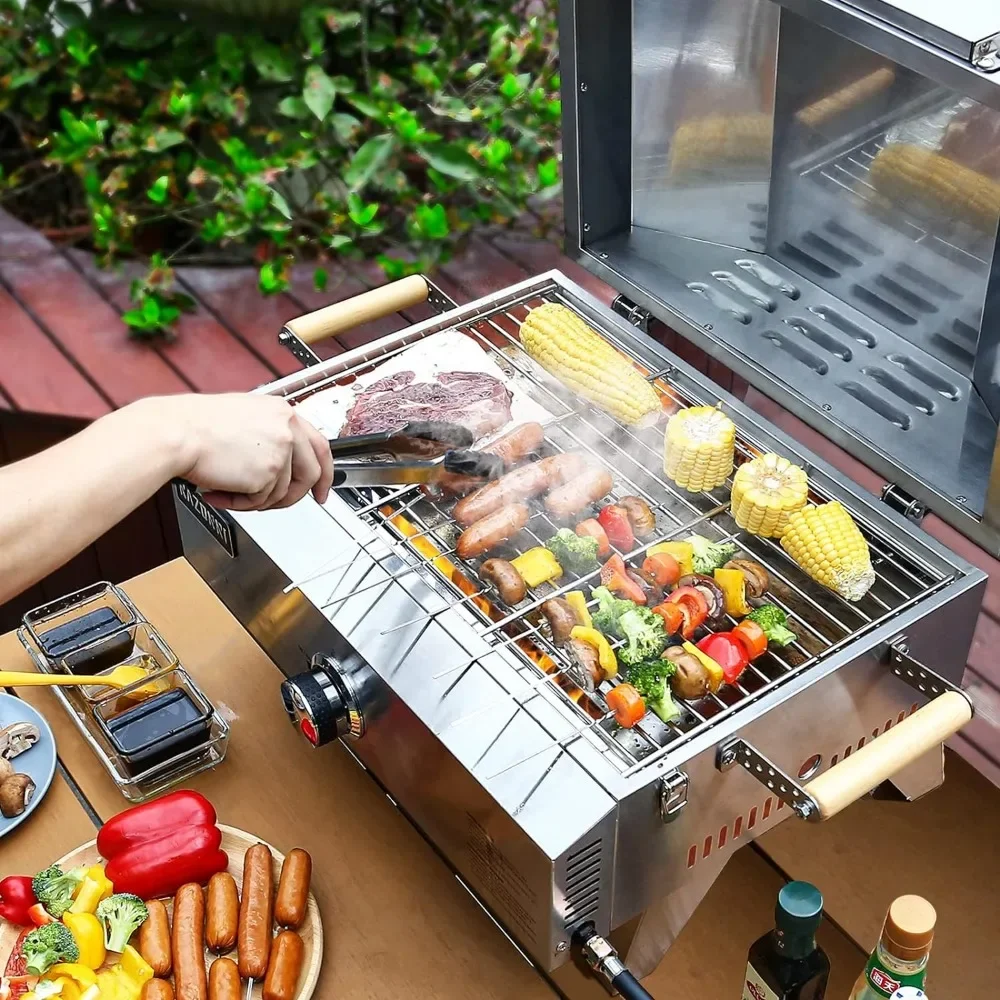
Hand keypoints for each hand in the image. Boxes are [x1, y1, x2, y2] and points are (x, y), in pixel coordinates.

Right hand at [137, 393, 334, 510]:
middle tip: (283, 505)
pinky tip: (221, 493)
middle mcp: (286, 429)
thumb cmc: (195, 424)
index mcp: (283, 412)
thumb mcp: (244, 417)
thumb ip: (270, 435)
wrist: (175, 433)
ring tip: (229, 491)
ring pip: (282, 492)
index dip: (324, 472)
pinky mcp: (267, 473)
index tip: (322, 488)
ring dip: (255, 500)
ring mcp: (279, 451)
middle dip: (297, 496)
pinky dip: (240, 504)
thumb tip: (281, 461)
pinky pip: (260, 501)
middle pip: (311, 473)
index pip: (319, 445)